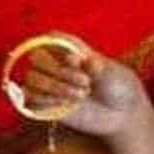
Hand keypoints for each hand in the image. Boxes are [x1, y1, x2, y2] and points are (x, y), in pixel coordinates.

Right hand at [21, 35, 151, 136]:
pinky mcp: (46, 105)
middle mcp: (57, 64)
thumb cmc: (119, 87)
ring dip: (53, 86)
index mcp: (71, 49)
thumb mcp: (113, 74)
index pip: (50, 38)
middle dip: (59, 70)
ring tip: (81, 95)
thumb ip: (96, 66)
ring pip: (32, 79)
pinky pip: (30, 99)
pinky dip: (46, 100)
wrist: (123, 115)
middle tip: (86, 82)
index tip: (76, 59)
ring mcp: (50, 85)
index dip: (56, 46)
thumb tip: (79, 59)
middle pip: (37, 58)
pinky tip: (66, 104)